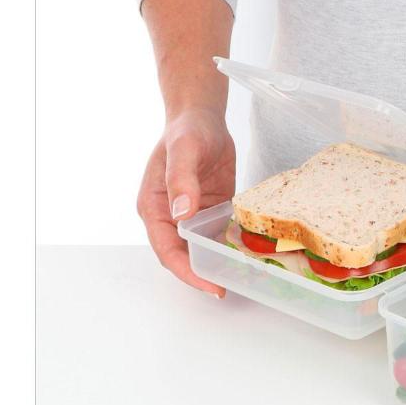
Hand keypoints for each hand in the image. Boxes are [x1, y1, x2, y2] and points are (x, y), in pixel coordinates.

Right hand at [136, 107, 235, 296]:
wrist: (202, 116)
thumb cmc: (186, 130)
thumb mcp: (183, 151)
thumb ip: (181, 181)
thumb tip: (181, 213)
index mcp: (154, 208)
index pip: (167, 250)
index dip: (187, 271)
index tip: (209, 284)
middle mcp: (171, 216)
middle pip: (183, 255)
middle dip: (203, 273)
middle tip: (229, 287)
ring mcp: (191, 214)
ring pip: (202, 248)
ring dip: (218, 262)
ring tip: (243, 277)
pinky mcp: (211, 209)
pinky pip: (219, 233)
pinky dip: (231, 244)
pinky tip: (251, 253)